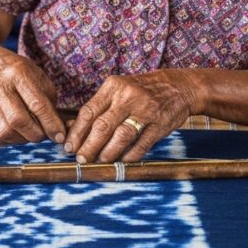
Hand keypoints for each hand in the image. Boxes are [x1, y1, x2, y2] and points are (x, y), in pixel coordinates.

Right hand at [0, 50, 65, 146]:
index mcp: (18, 74)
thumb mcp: (41, 81)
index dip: (50, 124)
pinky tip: (17, 131)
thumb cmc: (23, 76)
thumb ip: (51, 105)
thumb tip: (60, 132)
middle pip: (17, 120)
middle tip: (45, 134)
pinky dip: (10, 141)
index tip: (60, 136)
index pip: (36, 104)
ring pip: (6, 132)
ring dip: (24, 139)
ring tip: (31, 132)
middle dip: (36, 134)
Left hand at [66, 70, 198, 162]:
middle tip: (81, 159)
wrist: (178, 87)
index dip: (77, 132)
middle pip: (102, 126)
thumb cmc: (141, 90)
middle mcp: (128, 97)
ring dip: (108, 153)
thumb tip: (75, 131)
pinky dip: (129, 156)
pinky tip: (121, 161)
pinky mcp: (160, 124)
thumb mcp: (119, 89)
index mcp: (113, 87)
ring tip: (100, 161)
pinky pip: (141, 144)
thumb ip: (100, 107)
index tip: (69, 147)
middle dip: (88, 146)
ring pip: (121, 136)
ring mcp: (146, 111)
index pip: (89, 111)